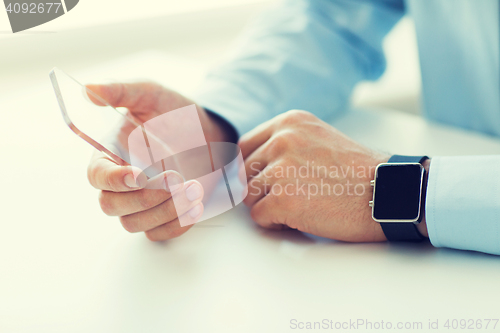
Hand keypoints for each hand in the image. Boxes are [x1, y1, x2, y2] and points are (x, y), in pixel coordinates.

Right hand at [86, 82, 230, 240]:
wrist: (208, 131)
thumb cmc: (174, 112)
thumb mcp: (149, 94)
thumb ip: (120, 91)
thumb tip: (87, 91)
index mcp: (111, 154)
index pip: (97, 176)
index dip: (112, 180)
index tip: (137, 175)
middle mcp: (122, 183)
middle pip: (111, 206)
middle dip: (145, 197)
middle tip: (176, 178)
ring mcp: (142, 202)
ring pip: (134, 223)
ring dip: (164, 211)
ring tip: (194, 189)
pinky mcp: (163, 215)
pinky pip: (159, 234)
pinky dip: (177, 224)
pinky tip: (196, 206)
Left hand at [239, 110, 393, 241]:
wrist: (389, 192)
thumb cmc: (358, 171)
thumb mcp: (318, 139)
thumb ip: (285, 145)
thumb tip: (247, 166)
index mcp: (289, 122)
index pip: (244, 146)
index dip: (250, 168)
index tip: (262, 181)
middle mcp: (282, 140)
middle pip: (244, 173)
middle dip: (261, 189)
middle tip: (288, 197)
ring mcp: (281, 169)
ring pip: (249, 196)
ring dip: (268, 206)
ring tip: (299, 206)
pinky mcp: (283, 199)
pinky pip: (259, 217)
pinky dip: (275, 223)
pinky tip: (300, 218)